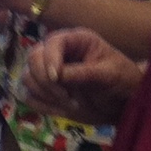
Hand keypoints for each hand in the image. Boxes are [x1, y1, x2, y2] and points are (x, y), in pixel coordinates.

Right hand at [19, 27, 142, 125]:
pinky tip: (62, 110)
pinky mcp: (43, 89)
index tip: (57, 78)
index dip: (50, 59)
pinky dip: (41, 105)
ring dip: (45, 94)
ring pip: (27, 77)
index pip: (52, 42)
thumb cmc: (122, 81)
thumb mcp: (110, 74)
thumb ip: (84, 73)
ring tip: (71, 104)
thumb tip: (56, 75)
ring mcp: (48, 70)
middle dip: (46, 80)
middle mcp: (57, 52)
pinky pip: (28, 95)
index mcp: (75, 40)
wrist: (122, 102)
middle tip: (66, 96)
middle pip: (33, 58)